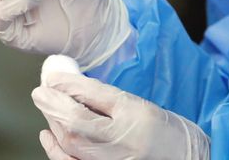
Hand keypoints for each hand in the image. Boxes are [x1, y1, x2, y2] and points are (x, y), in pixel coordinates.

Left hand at [32, 72, 209, 159]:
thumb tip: (66, 83)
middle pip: (76, 123)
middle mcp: (123, 141)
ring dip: (53, 123)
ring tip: (47, 107)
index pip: (93, 96)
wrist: (187, 159)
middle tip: (40, 92)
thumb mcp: (137, 104)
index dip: (66, 85)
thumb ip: (102, 96)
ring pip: (72, 143)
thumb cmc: (162, 130)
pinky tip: (47, 134)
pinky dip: (55, 150)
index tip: (51, 76)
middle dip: (53, 105)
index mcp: (134, 114)